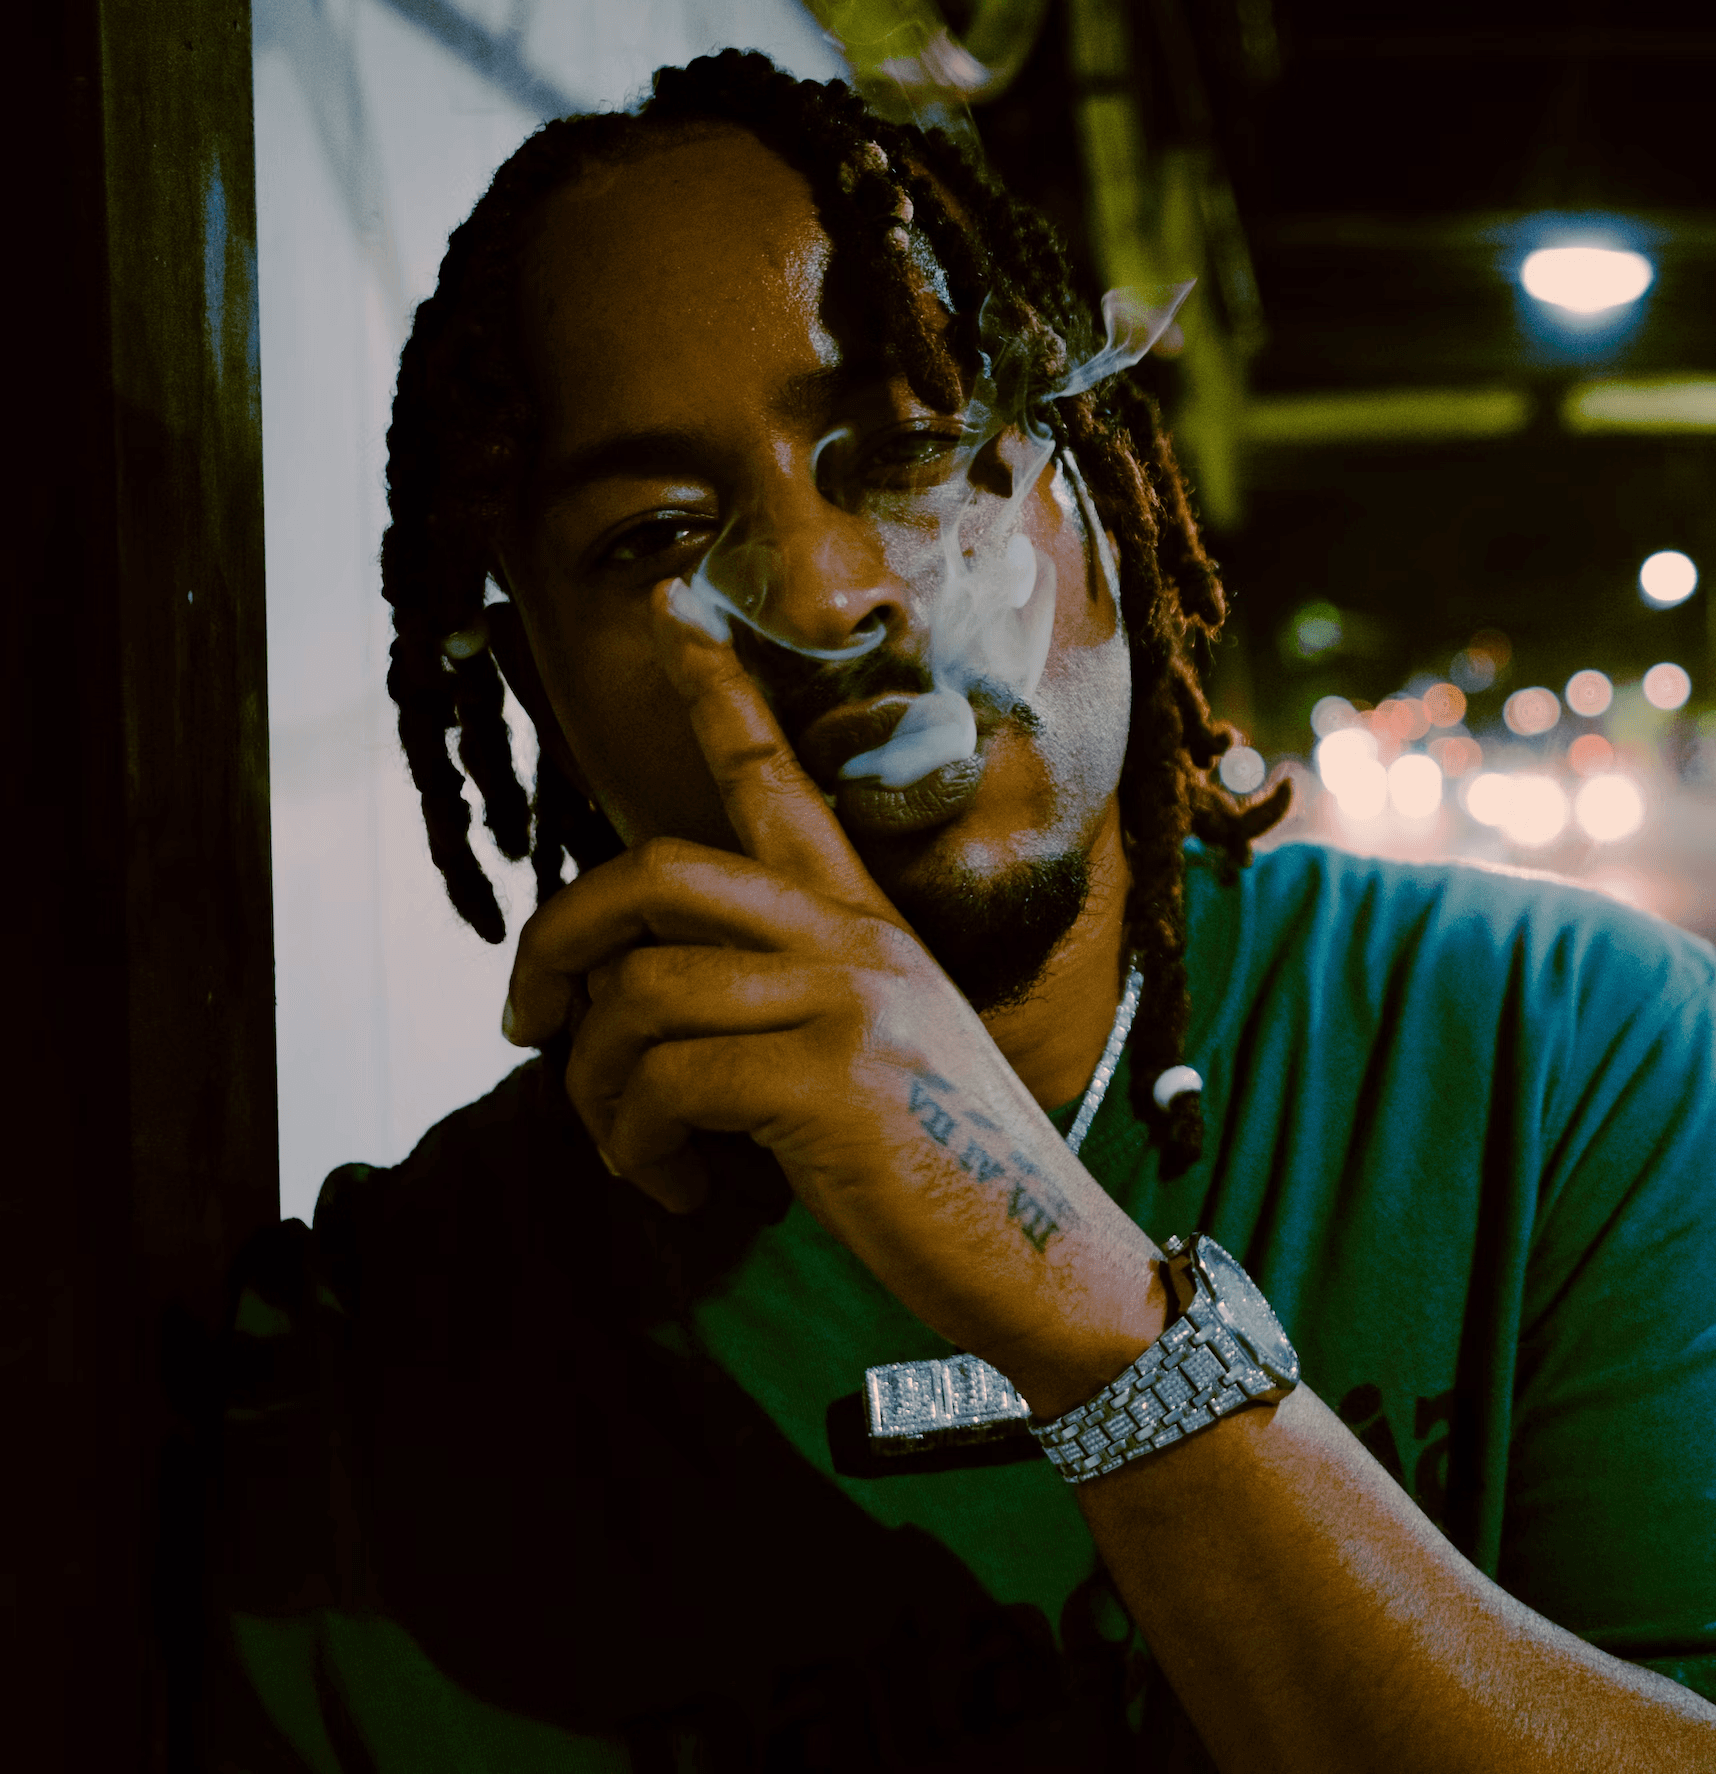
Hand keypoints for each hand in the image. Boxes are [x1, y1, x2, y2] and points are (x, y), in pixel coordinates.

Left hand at [500, 580, 1166, 1409]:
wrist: (1041, 1257)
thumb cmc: (946, 1172)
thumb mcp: (879, 1055)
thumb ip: (784, 1004)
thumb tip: (637, 1011)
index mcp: (868, 923)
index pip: (780, 782)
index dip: (720, 693)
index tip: (672, 607)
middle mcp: (855, 941)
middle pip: (655, 873)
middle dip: (554, 939)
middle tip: (525, 1018)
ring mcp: (845, 1002)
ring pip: (637, 994)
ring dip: (596, 1093)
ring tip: (634, 1150)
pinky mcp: (827, 1079)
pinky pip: (661, 1084)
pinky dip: (635, 1148)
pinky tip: (677, 1191)